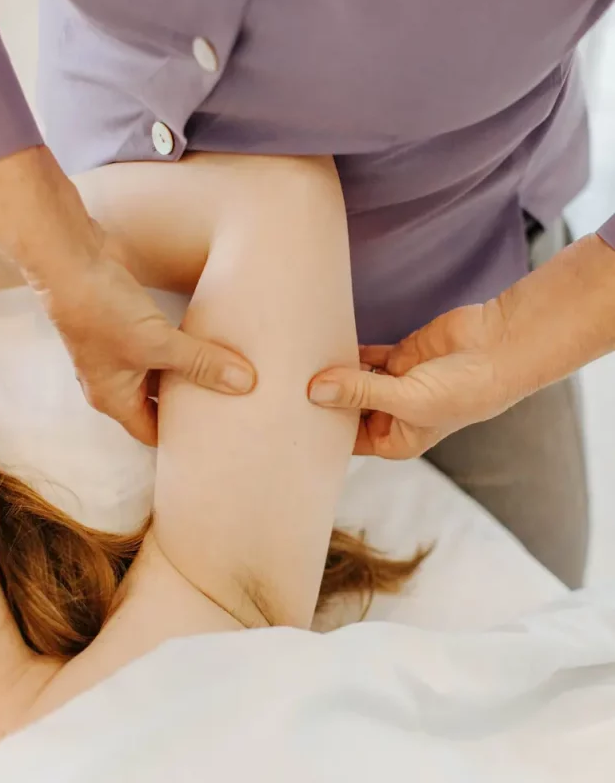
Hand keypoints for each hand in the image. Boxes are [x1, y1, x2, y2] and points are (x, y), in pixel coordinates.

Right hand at [42, 248, 255, 444]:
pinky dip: (180, 346)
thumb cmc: (101, 310)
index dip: (182, 438)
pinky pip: (158, 344)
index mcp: (113, 399)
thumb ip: (202, 363)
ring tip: (225, 375)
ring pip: (160, 371)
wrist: (70, 260)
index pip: (152, 433)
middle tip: (229, 405)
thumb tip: (244, 383)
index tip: (214, 435)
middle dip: (191, 403)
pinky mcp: (124, 324)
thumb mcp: (159, 343)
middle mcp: (112, 380)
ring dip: (187, 371)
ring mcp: (117, 351)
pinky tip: (206, 340)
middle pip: (158, 403)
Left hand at [309, 303, 518, 458]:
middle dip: (323, 398)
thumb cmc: (465, 389)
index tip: (288, 415)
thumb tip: (314, 391)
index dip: (321, 428)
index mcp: (396, 439)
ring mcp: (395, 383)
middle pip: (345, 408)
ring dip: (332, 372)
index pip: (346, 439)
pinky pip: (363, 354)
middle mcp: (393, 415)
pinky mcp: (398, 355)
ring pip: (352, 379)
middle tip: (283, 387)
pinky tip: (322, 343)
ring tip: (296, 364)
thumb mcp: (407, 397)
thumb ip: (359, 391)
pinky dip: (346, 349)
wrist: (501, 348)